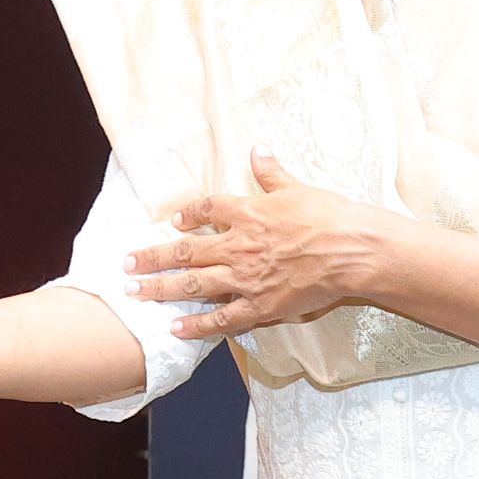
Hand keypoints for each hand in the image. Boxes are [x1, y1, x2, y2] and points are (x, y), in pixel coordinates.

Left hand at [127, 153, 385, 339]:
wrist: (351, 250)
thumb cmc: (330, 216)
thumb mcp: (298, 187)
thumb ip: (272, 172)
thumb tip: (258, 149)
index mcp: (247, 213)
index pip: (206, 210)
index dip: (186, 214)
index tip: (172, 220)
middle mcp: (238, 245)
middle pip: (185, 251)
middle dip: (152, 257)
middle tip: (126, 263)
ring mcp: (246, 278)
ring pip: (193, 284)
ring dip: (160, 289)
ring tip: (134, 293)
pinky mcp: (260, 305)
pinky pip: (221, 318)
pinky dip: (196, 326)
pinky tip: (175, 329)